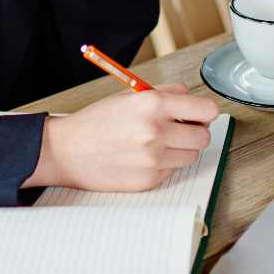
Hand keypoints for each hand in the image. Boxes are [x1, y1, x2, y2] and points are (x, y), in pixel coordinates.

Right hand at [23, 83, 220, 191]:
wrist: (66, 150)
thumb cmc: (97, 121)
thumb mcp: (130, 94)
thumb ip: (166, 94)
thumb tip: (194, 102)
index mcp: (152, 104)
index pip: (206, 110)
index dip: (204, 112)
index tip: (199, 114)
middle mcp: (155, 131)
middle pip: (204, 136)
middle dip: (195, 131)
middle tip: (180, 128)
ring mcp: (153, 158)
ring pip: (192, 155)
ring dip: (182, 148)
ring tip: (160, 142)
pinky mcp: (149, 179)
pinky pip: (174, 170)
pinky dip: (165, 163)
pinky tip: (145, 156)